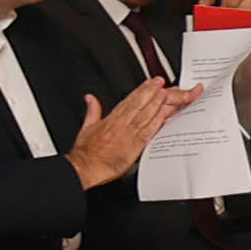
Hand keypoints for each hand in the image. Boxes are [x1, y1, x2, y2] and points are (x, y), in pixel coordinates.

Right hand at [65, 81, 185, 187]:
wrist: (85, 167)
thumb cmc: (85, 152)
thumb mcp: (86, 127)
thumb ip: (92, 111)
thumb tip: (90, 98)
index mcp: (110, 120)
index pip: (128, 101)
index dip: (141, 90)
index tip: (150, 83)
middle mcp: (120, 125)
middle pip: (138, 105)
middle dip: (150, 92)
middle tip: (161, 82)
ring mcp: (128, 135)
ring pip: (144, 116)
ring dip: (155, 103)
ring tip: (165, 93)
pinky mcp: (134, 147)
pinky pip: (147, 132)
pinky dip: (155, 122)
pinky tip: (163, 115)